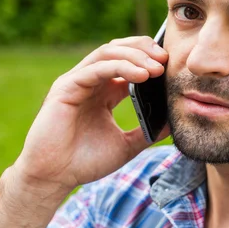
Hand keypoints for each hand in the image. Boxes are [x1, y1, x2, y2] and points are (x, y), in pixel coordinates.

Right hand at [9, 36, 169, 195]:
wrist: (55, 178)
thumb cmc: (85, 162)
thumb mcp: (126, 145)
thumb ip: (148, 131)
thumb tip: (174, 121)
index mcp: (104, 92)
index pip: (128, 62)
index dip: (149, 58)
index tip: (171, 65)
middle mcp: (90, 82)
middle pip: (118, 50)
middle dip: (144, 49)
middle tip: (166, 59)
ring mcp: (77, 82)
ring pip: (108, 53)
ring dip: (135, 56)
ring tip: (157, 67)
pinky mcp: (66, 87)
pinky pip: (95, 69)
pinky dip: (120, 67)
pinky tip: (140, 75)